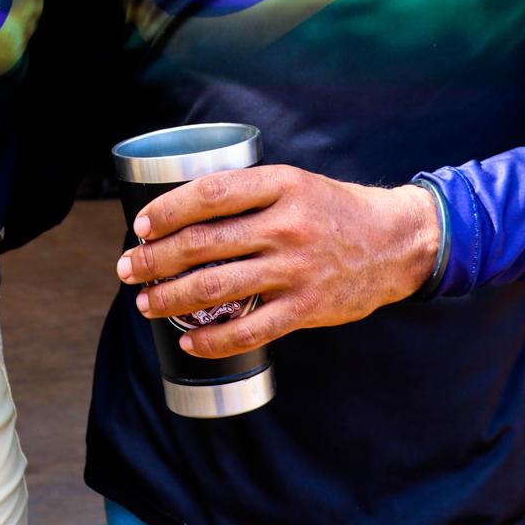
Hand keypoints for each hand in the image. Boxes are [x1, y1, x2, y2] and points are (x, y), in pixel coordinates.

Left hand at [115, 166, 440, 359]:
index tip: (141, 225)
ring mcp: (296, 269)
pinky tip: (189, 341)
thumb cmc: (334, 211)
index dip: (168, 209)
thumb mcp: (295, 183)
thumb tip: (183, 213)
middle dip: (155, 258)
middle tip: (128, 267)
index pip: (211, 193)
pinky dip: (213, 340)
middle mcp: (286, 225)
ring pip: (217, 287)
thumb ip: (249, 194)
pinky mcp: (307, 308)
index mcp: (281, 185)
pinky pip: (250, 330)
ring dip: (171, 298)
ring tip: (146, 303)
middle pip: (203, 242)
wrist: (396, 243)